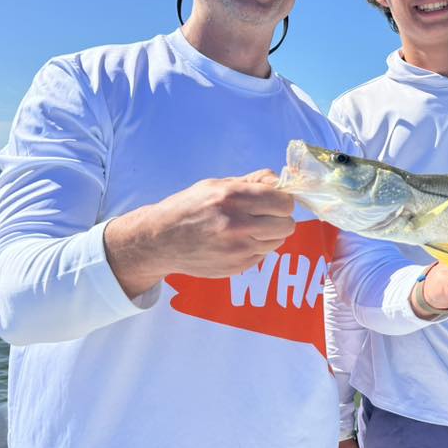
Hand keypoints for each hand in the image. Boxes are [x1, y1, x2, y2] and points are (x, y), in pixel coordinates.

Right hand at [105, 169, 295, 297]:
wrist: (161, 240)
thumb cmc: (189, 207)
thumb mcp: (216, 185)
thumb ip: (252, 181)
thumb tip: (281, 180)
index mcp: (232, 197)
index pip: (284, 202)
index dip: (283, 200)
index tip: (275, 200)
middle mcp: (237, 224)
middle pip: (287, 224)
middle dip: (280, 218)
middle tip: (265, 215)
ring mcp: (238, 249)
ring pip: (279, 241)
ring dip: (270, 234)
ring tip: (249, 228)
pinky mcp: (237, 266)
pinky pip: (264, 254)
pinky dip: (257, 247)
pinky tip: (238, 241)